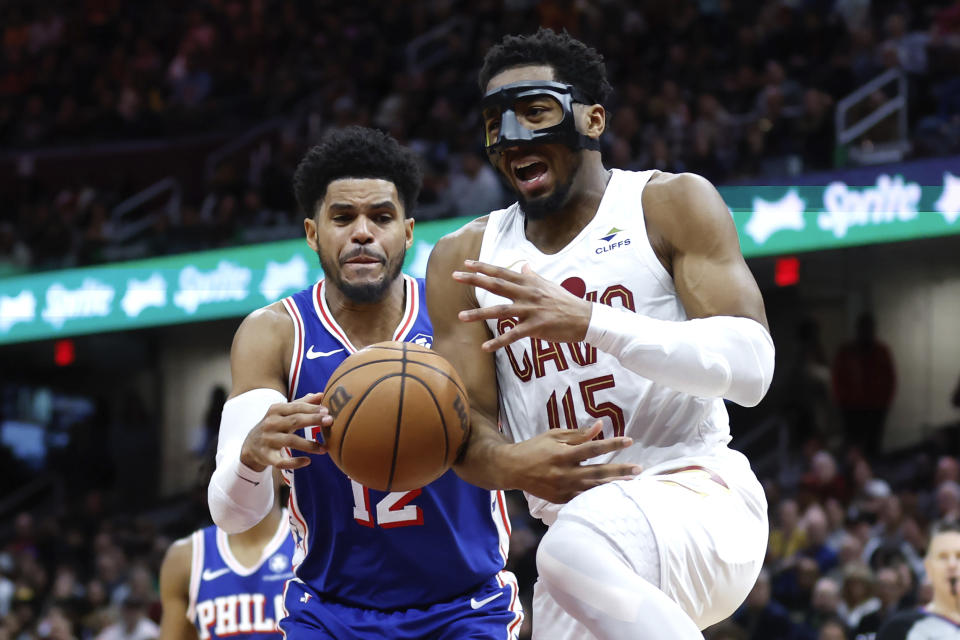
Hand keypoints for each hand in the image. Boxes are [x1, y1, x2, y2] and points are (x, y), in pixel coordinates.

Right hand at [240, 393, 331, 471]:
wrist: (251, 445)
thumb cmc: (274, 425)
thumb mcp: (283, 412)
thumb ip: (302, 403)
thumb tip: (321, 394)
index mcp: (276, 410)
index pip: (296, 407)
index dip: (312, 408)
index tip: (327, 410)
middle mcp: (271, 423)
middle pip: (294, 421)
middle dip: (313, 420)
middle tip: (330, 421)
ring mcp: (268, 440)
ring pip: (290, 441)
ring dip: (309, 445)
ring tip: (324, 448)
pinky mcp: (266, 456)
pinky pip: (281, 461)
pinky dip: (294, 462)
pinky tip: (307, 461)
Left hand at [453, 260, 592, 350]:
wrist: (585, 318)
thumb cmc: (566, 302)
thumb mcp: (549, 285)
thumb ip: (533, 276)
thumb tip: (524, 266)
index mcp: (530, 282)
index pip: (502, 272)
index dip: (484, 268)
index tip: (466, 264)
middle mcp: (528, 293)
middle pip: (496, 285)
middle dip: (475, 280)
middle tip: (455, 277)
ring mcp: (531, 310)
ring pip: (500, 311)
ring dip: (479, 314)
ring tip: (460, 316)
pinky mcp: (536, 328)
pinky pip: (513, 335)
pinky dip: (499, 342)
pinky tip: (485, 347)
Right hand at [504, 421, 640, 503]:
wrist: (512, 469)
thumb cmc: (534, 448)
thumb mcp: (554, 436)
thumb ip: (578, 434)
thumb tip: (600, 426)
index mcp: (563, 455)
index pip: (593, 448)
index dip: (612, 444)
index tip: (629, 441)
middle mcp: (565, 473)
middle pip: (598, 472)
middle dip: (620, 470)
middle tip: (638, 469)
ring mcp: (563, 489)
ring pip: (594, 488)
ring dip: (613, 485)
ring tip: (631, 483)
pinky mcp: (561, 499)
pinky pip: (584, 499)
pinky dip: (598, 497)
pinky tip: (612, 495)